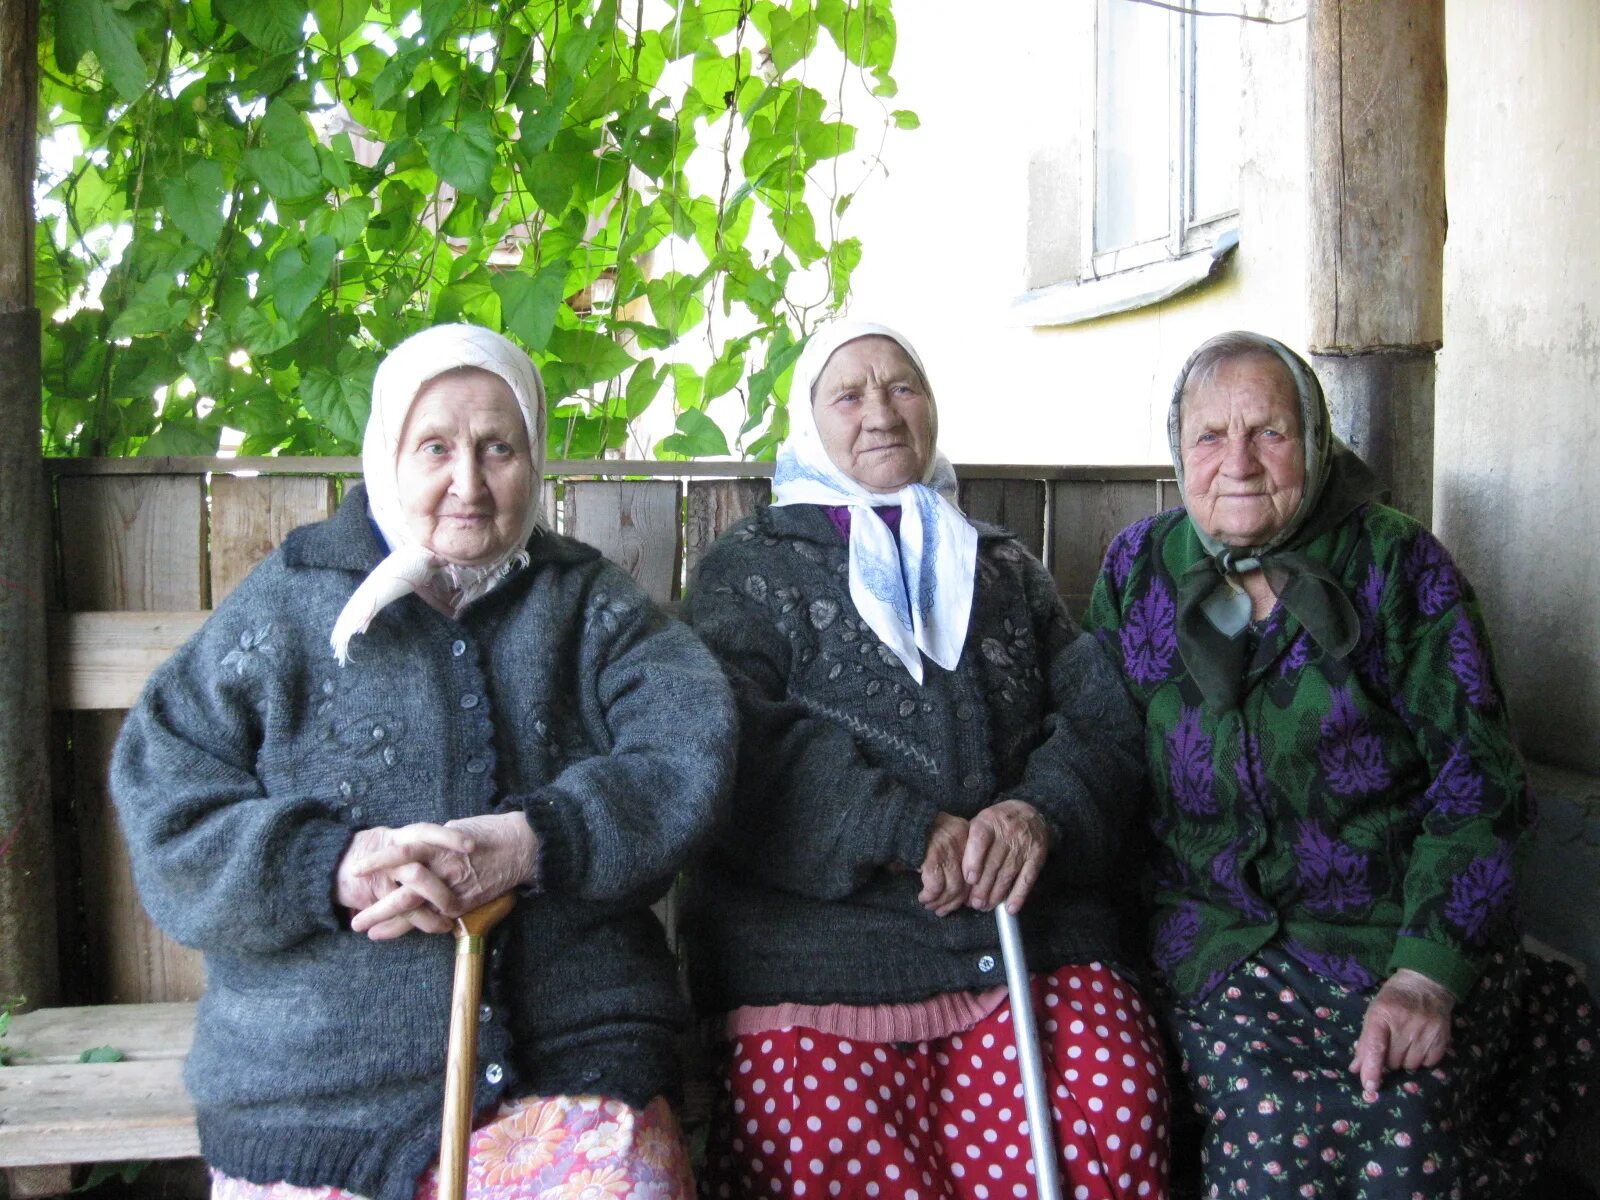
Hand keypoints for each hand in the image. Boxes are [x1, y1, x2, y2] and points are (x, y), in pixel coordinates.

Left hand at [348, 813, 538, 939]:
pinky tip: (401, 932)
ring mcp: (454, 889)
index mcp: (436, 844)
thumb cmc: (488, 832)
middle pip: (403, 891)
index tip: (356, 871)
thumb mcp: (453, 829)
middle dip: (377, 908)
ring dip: (391, 924)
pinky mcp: (465, 903)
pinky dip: (419, 926)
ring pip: (417, 910)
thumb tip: (413, 851)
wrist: (521, 845)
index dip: (376, 862)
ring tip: (370, 932)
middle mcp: (442, 868)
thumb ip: (432, 843)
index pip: (399, 854)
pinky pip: (436, 918)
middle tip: (354, 919)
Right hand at [918, 812, 970, 915]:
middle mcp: (962, 841)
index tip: (960, 902)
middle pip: (967, 882)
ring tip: (930, 905)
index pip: (977, 871)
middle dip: (954, 901)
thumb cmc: (919, 831)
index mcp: (969, 835)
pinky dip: (929, 897)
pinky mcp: (932, 856)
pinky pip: (935, 886)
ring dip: (940, 902)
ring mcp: (948, 848)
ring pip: (953, 888)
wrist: (897, 819)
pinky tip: (923, 898)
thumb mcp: (944, 837)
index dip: (968, 891)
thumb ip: (955, 858)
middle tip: (942, 910)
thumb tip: (961, 892)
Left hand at [963, 799, 1051, 914]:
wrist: (1030, 813)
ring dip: (996, 894)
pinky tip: (1010, 908)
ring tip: (985, 907)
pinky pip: (1027, 878)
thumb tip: (958, 873)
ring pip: (1008, 874)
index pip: (980, 840)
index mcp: (989, 821)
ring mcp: (1024, 845)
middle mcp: (1007, 832)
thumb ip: (969, 841)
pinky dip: (1019, 895)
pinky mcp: (1037, 856)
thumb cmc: (998, 822)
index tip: (969, 880)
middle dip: (982, 887)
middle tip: (974, 903)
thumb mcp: (982, 821)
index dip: (974, 861)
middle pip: (993, 863)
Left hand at [1349, 968, 1454, 1092]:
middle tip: (1391, 1044)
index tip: (1370, 1087)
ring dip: (1405, 1060)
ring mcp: (1426, 1030)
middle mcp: (1405, 1022)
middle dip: (1389, 1059)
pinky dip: (1423, 1060)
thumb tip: (1356, 1069)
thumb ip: (1365, 1042)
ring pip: (1411, 1065)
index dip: (1371, 1068)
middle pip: (1393, 1061)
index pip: (1375, 1046)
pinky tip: (1420, 1044)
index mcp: (1382, 1013)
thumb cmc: (1394, 1000)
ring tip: (1406, 1043)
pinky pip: (1429, 1063)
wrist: (1425, 984)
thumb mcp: (1374, 1013)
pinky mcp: (1442, 1037)